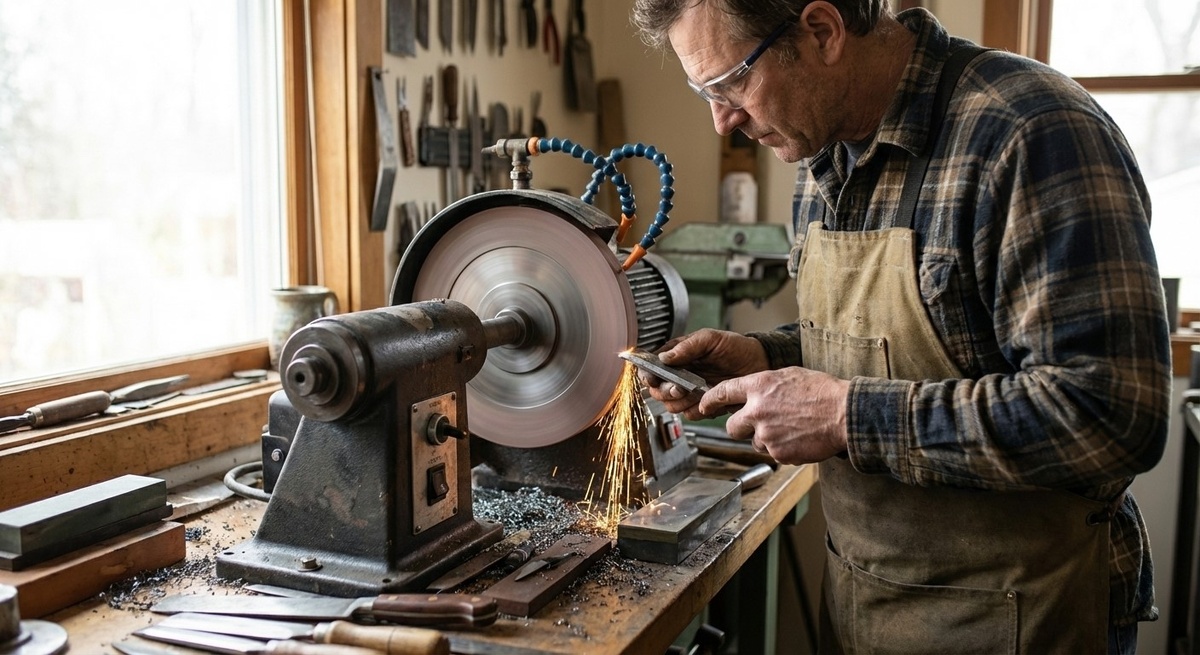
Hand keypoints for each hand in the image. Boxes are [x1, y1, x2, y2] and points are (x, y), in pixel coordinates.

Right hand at [640, 329, 768, 414]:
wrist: (759, 364)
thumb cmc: (736, 347)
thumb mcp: (711, 339)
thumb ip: (687, 346)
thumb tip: (664, 358)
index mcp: (677, 356)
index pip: (651, 367)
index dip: (648, 374)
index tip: (652, 378)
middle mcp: (680, 375)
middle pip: (657, 390)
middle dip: (665, 391)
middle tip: (679, 387)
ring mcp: (690, 391)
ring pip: (671, 405)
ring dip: (679, 402)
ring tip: (694, 392)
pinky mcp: (702, 405)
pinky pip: (689, 414)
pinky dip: (695, 410)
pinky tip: (706, 400)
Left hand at [700, 367, 849, 464]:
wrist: (844, 414)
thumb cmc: (822, 392)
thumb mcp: (790, 375)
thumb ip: (765, 385)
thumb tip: (753, 394)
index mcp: (759, 386)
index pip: (722, 392)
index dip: (709, 401)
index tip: (704, 406)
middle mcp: (757, 410)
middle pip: (731, 426)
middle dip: (741, 427)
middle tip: (758, 424)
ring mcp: (766, 434)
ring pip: (753, 442)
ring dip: (766, 438)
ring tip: (790, 428)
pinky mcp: (777, 453)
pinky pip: (772, 453)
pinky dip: (782, 449)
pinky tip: (799, 438)